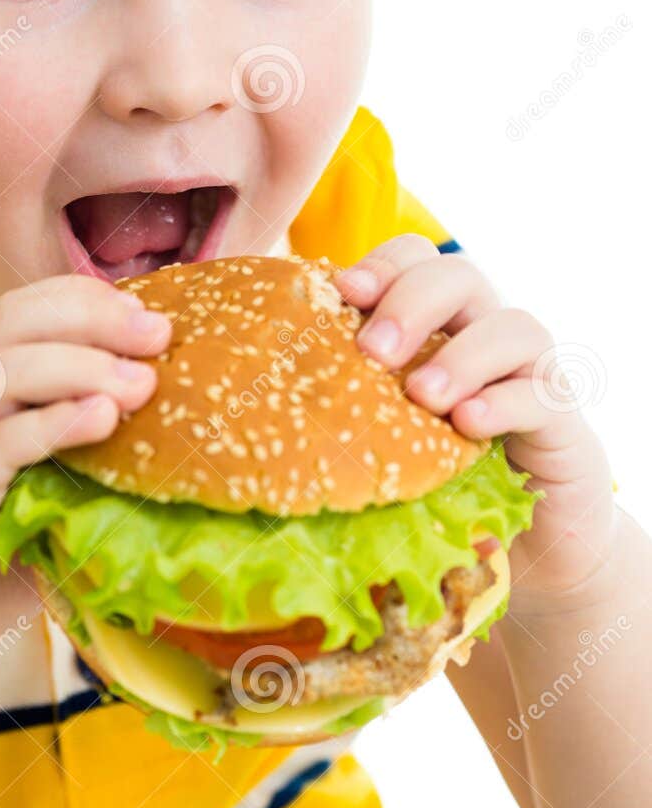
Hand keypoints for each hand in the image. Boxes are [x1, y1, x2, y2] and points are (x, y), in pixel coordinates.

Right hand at [0, 275, 170, 703]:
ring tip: (140, 383)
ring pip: (1, 371)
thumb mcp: (41, 522)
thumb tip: (174, 479)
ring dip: (79, 364)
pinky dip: (49, 424)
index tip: (150, 318)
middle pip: (14, 323)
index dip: (85, 301)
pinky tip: (98, 419)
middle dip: (92, 316)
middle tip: (160, 334)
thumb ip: (89, 491)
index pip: (23, 315)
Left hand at [334, 235, 615, 605]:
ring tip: (422, 395)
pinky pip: (544, 394)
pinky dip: (504, 402)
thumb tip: (243, 409)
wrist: (529, 548)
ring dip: (462, 354)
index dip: (382, 264)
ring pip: (515, 326)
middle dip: (412, 302)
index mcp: (438, 325)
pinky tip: (467, 425)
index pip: (417, 259)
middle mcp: (486, 335)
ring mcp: (532, 376)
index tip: (342, 292)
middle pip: (461, 276)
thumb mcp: (380, 439)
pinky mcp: (564, 426)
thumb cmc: (435, 486)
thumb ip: (338, 408)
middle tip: (372, 351)